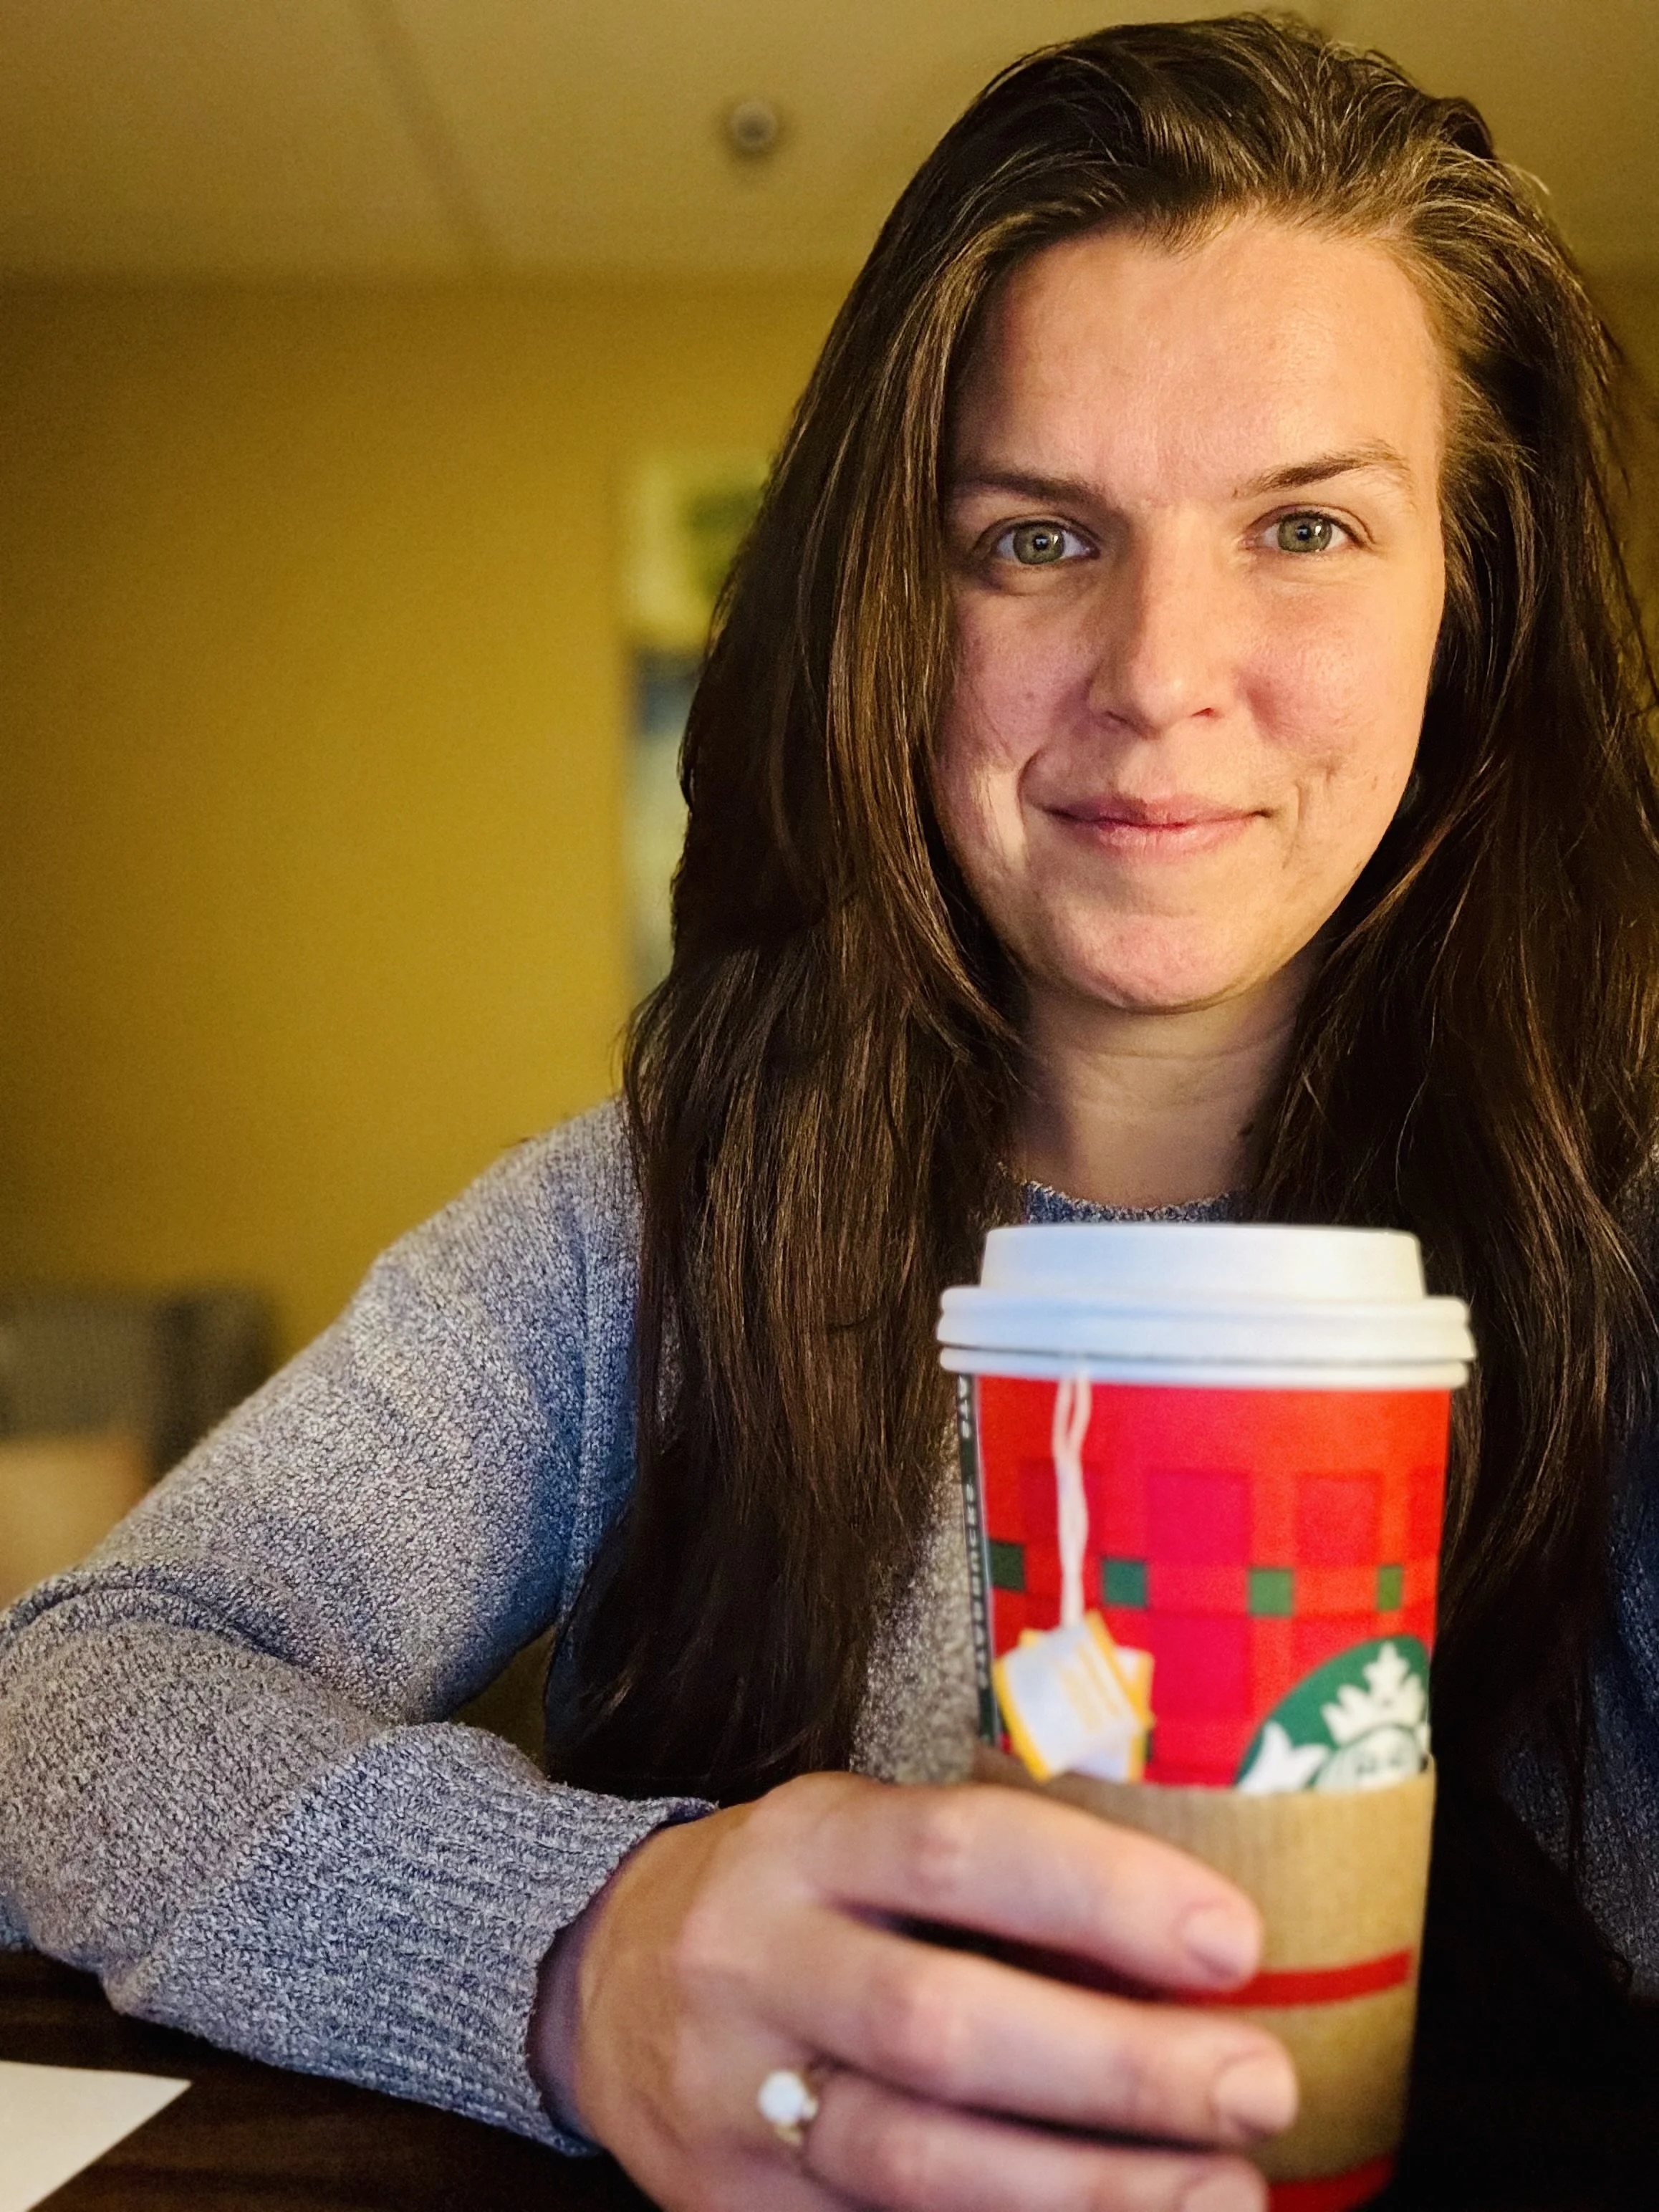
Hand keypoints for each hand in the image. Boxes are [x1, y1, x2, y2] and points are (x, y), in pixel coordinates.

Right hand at [530, 1774, 1295, 2211]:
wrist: (593, 1979)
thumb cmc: (792, 1896)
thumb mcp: (861, 1832)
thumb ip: (991, 1872)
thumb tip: (1192, 1936)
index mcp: (806, 1841)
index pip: (962, 1850)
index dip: (1103, 1893)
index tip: (1236, 1941)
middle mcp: (758, 1961)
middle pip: (942, 2025)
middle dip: (1116, 2068)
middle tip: (1258, 2088)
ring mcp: (734, 2100)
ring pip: (912, 2164)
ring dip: (1086, 2191)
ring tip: (1226, 2193)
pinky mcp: (730, 2211)